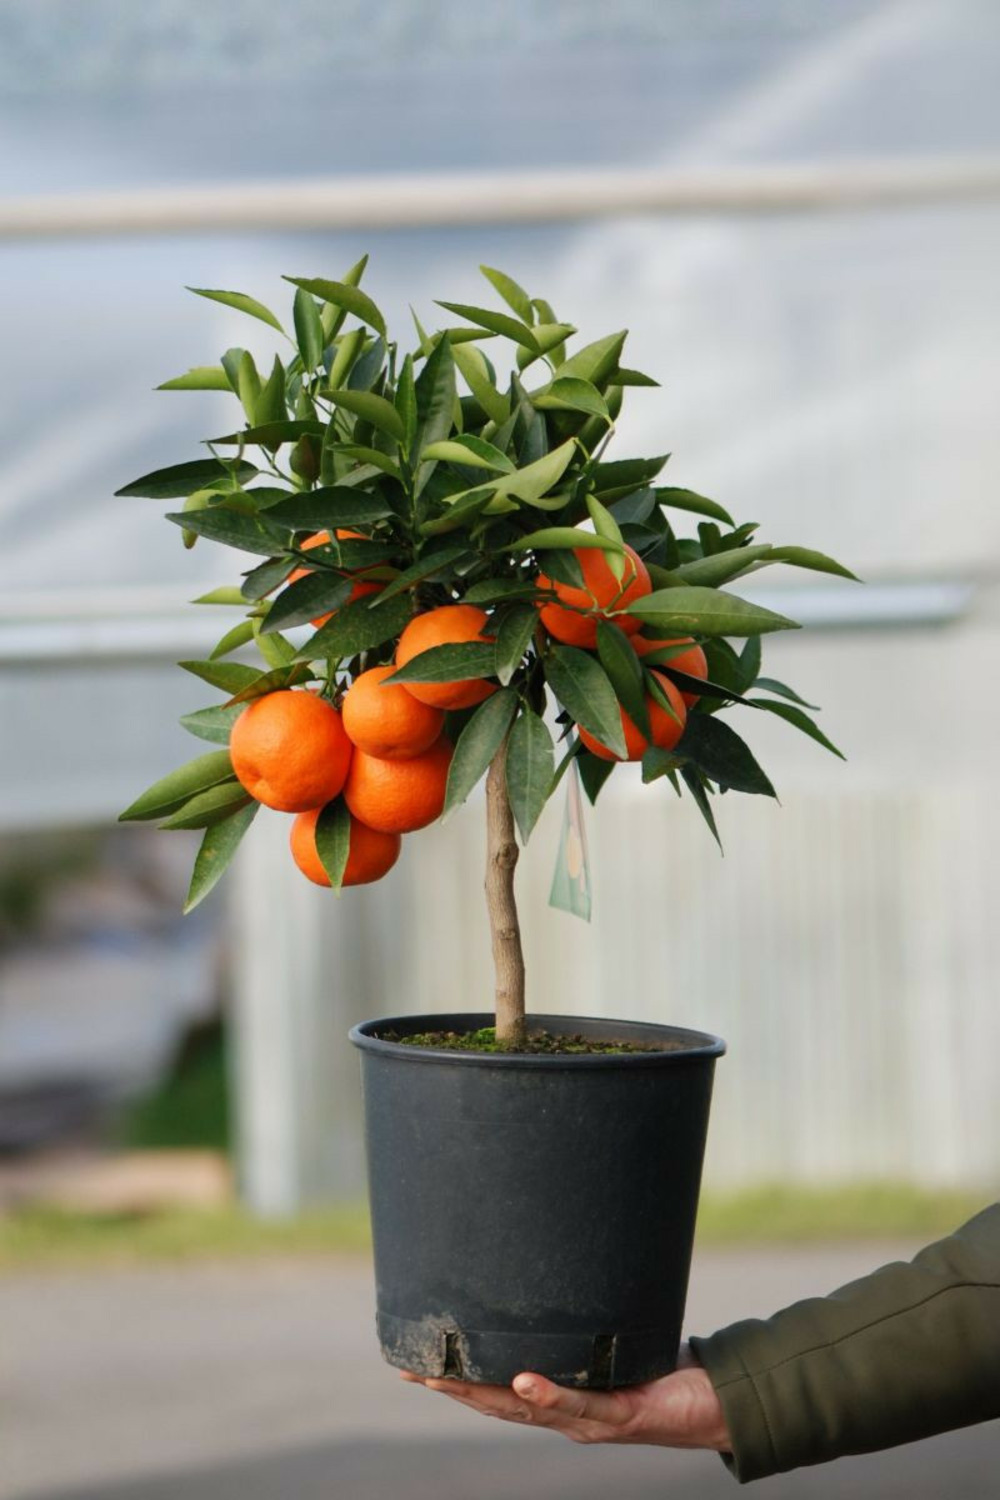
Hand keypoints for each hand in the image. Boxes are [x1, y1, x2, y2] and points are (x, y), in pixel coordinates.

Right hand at [400, 1342, 729, 1450]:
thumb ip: (585, 1311)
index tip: (412, 1359)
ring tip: (444, 1376)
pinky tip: (522, 1379)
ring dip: (482, 1394)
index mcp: (558, 1397)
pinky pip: (581, 1404)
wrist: (716, 1403)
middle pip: (497, 1403)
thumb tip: (561, 1253)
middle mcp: (566, 1415)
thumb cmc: (663, 1366)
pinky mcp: (622, 1414)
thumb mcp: (612, 1336)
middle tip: (409, 1367)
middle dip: (452, 1387)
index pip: (495, 1389)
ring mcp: (590, 1420)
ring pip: (526, 1410)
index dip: (455, 1377)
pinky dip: (548, 1393)